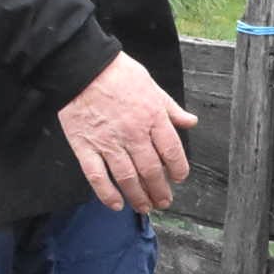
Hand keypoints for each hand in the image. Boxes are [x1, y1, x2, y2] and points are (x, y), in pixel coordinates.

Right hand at [58, 53, 197, 211]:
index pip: (172, 152)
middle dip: (160, 191)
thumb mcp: (152, 86)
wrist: (83, 66)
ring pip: (128, 179)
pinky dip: (107, 194)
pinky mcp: (84, 147)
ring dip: (139, 197)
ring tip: (145, 207)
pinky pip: (97, 177)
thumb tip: (190, 122)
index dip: (179, 169)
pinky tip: (116, 205)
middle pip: (152, 171)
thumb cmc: (118, 73)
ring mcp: (108, 142)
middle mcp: (133, 134)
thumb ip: (171, 109)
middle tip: (163, 201)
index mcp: (152, 117)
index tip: (178, 178)